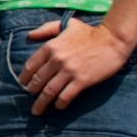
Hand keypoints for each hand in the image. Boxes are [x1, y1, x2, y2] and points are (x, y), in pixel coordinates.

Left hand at [17, 16, 131, 113]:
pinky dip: (60, 103)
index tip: (23, 84)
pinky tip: (58, 107)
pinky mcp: (82, 80)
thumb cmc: (90, 32)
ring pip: (49, 91)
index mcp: (51, 46)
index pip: (31, 66)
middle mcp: (57, 60)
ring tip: (37, 111)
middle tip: (30, 98)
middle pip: (38, 81)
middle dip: (31, 92)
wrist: (113, 39)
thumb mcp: (66, 25)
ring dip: (41, 103)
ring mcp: (69, 71)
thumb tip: (29, 36)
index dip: (25, 77)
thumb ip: (46, 29)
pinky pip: (66, 96)